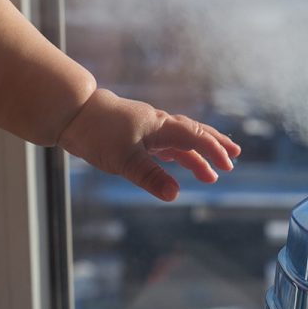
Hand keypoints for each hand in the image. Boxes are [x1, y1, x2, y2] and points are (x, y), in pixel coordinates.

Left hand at [57, 89, 240, 201]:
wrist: (73, 114)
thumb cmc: (98, 133)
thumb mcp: (124, 160)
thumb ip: (151, 177)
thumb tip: (175, 194)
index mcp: (160, 127)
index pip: (195, 137)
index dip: (213, 151)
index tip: (228, 165)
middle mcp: (159, 125)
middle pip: (194, 133)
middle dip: (215, 146)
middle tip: (234, 157)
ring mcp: (149, 129)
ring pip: (181, 141)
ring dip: (197, 156)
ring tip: (210, 175)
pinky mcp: (138, 135)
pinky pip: (167, 144)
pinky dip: (179, 155)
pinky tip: (182, 164)